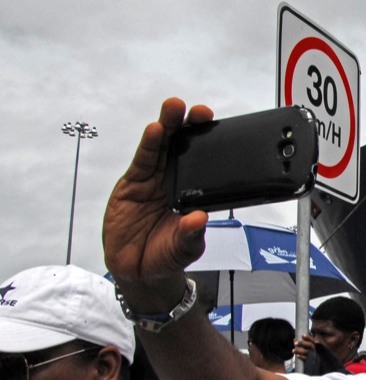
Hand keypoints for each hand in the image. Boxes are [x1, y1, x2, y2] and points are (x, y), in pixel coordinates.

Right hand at [103, 98, 211, 306]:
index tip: (219, 132)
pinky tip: (156, 131)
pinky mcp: (133, 184)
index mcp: (194, 194)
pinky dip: (149, 146)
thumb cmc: (165, 256)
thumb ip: (190, 235)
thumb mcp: (184, 249)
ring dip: (168, 127)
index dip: (209, 146)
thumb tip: (198, 219)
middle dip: (189, 127)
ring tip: (174, 110)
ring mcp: (154, 181)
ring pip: (162, 148)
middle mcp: (175, 182)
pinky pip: (143, 161)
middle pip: (182, 148)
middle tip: (197, 112)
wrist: (136, 269)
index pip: (205, 164)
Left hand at [293, 332, 317, 361]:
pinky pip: (305, 358)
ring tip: (293, 350)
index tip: (302, 335)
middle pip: (309, 345)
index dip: (307, 337)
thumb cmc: (307, 351)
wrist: (311, 361)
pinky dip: (301, 357)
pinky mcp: (308, 360)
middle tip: (294, 343)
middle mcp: (313, 349)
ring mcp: (311, 355)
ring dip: (299, 351)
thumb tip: (294, 339)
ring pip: (306, 352)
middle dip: (302, 343)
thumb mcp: (305, 346)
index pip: (311, 340)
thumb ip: (300, 342)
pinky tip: (297, 355)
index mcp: (313, 344)